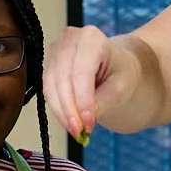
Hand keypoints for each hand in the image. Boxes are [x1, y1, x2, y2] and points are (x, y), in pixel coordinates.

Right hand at [44, 25, 140, 142]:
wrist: (114, 65)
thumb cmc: (121, 71)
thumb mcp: (122, 86)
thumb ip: (104, 101)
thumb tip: (85, 119)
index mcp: (91, 38)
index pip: (81, 72)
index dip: (82, 100)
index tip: (88, 124)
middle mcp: (69, 39)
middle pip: (63, 79)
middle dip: (70, 110)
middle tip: (80, 132)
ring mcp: (55, 50)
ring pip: (51, 87)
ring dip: (62, 112)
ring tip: (76, 131)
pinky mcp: (48, 64)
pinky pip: (47, 90)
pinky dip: (58, 109)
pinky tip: (69, 121)